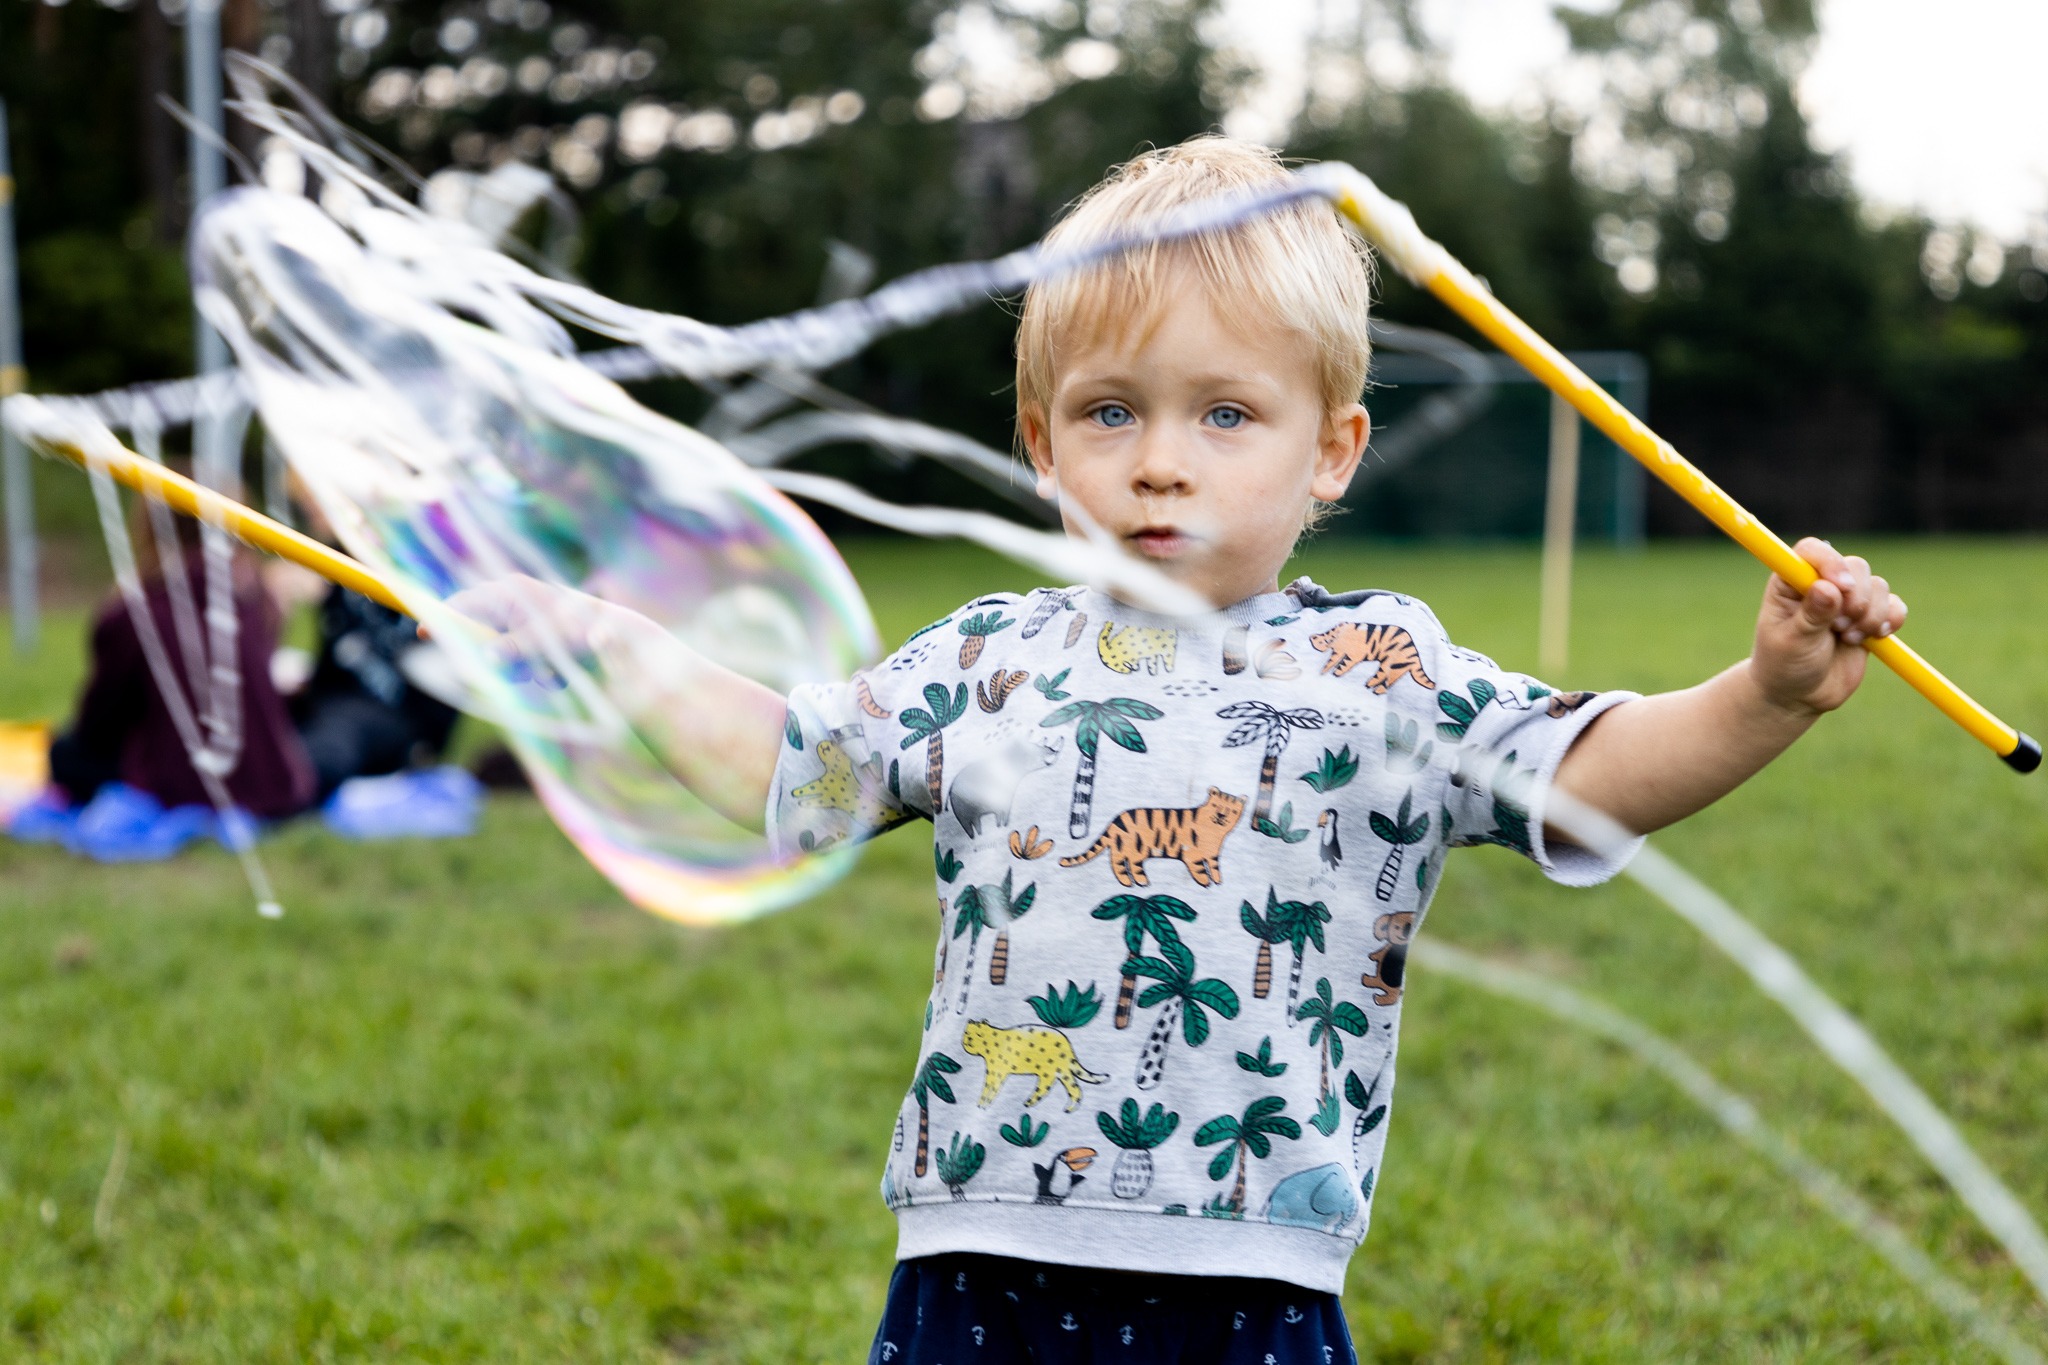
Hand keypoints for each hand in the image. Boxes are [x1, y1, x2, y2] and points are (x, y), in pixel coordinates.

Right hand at [442, 574, 623, 686]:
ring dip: (519, 668)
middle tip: (512, 670)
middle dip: (492, 658)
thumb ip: (511, 649)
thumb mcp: (542, 641)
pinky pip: (518, 657)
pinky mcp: (533, 635)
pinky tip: (556, 672)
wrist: (617, 635)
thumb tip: (485, 659)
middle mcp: (511, 601)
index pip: (460, 604)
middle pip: (478, 633)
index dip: (440, 620)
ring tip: (546, 670)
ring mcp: (521, 619)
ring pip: (499, 652)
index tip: (423, 635)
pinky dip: (533, 668)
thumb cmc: (579, 629)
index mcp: (507, 592)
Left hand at [1750, 537, 1906, 715]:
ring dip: (1870, 615)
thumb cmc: (1784, 665)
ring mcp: (1847, 600)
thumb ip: (1811, 615)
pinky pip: (1895, 605)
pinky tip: (1873, 638)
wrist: (1801, 695)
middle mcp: (1821, 583)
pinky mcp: (1869, 617)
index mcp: (1790, 582)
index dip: (1831, 562)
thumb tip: (1828, 588)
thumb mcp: (1791, 641)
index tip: (1842, 586)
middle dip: (1856, 598)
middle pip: (1855, 566)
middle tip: (1839, 626)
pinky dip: (1891, 619)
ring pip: (1878, 586)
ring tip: (1848, 638)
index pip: (1812, 551)